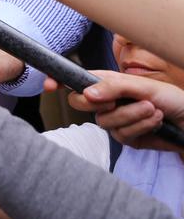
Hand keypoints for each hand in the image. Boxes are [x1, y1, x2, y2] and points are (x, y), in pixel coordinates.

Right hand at [49, 70, 183, 153]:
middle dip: (101, 102)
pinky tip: (154, 120)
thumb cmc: (170, 98)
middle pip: (80, 102)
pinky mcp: (125, 138)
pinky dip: (140, 127)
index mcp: (105, 83)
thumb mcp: (141, 86)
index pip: (75, 80)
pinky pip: (121, 135)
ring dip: (131, 115)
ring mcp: (114, 121)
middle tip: (118, 100)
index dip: (58, 80)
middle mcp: (105, 102)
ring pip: (104, 121)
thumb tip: (87, 93)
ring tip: (152, 109)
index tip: (49, 84)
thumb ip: (113, 87)